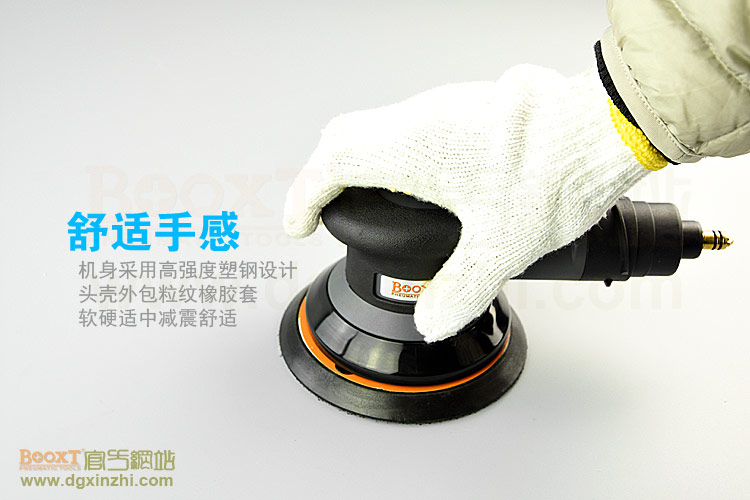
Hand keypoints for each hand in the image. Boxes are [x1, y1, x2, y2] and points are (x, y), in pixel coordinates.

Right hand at [284, 64, 649, 341]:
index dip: (305, 196)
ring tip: (373, 205)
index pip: (331, 163)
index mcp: (413, 148)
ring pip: (375, 128)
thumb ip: (459, 290)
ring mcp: (442, 109)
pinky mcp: (465, 110)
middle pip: (343, 138)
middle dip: (325, 178)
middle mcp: (421, 120)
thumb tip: (431, 318)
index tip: (300, 223)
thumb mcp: (501, 247)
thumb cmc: (555, 173)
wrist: (604, 129)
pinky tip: (422, 188)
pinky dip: (392, 155)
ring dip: (361, 164)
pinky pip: (406, 127)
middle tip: (329, 212)